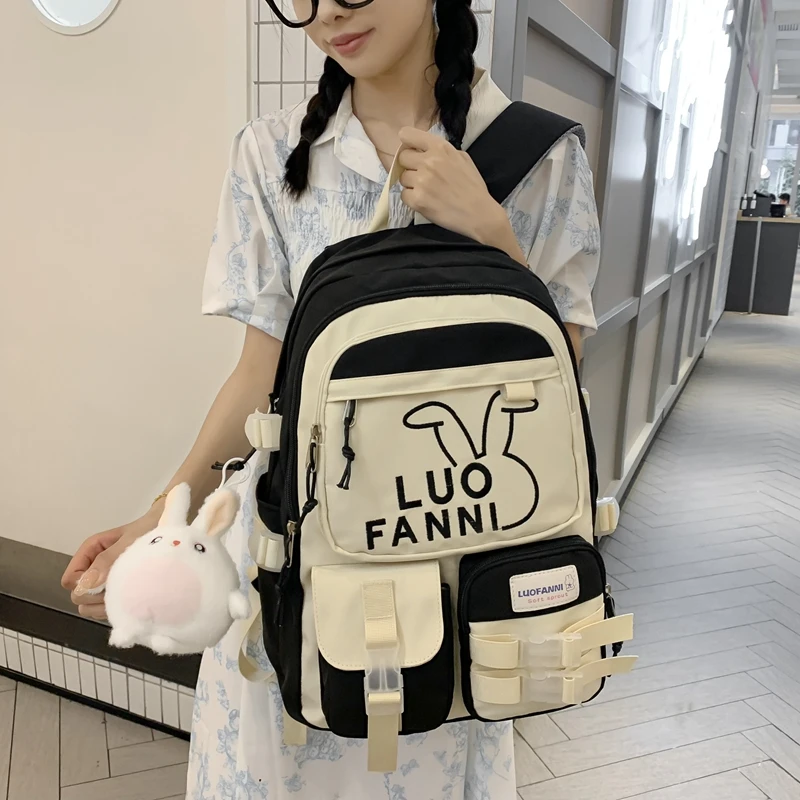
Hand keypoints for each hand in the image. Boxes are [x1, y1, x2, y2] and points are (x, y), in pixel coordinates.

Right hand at [61, 512, 158, 620]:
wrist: (171, 529)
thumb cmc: (150, 531)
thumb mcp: (130, 540)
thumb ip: (108, 560)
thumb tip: (87, 584)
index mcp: (91, 551)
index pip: (70, 580)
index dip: (84, 585)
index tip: (105, 583)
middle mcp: (94, 568)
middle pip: (78, 596)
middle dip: (96, 598)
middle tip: (121, 588)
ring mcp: (105, 582)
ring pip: (90, 607)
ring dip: (106, 605)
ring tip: (128, 593)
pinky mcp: (117, 592)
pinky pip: (105, 610)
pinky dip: (116, 608)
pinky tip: (132, 599)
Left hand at [397, 128, 506, 243]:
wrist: (478, 213)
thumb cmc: (473, 188)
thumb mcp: (462, 158)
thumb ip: (442, 151)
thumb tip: (424, 150)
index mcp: (440, 148)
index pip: (407, 134)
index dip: (407, 143)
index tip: (412, 151)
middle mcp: (429, 161)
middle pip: (402, 157)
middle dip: (410, 166)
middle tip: (421, 175)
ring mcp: (422, 181)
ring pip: (402, 177)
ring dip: (411, 184)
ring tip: (427, 190)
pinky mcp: (417, 199)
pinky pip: (403, 195)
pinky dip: (412, 199)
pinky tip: (426, 201)